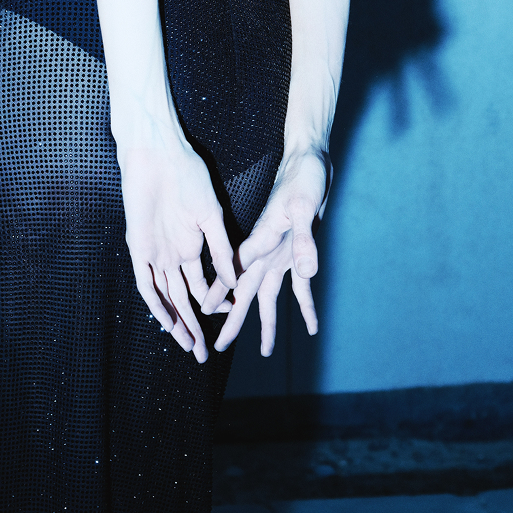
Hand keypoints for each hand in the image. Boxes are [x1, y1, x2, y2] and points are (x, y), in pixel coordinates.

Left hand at [119, 134, 238, 363]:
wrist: (160, 156)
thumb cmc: (188, 176)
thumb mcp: (212, 216)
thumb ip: (222, 249)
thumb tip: (235, 281)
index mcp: (191, 245)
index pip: (202, 286)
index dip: (214, 306)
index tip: (229, 322)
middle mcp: (172, 254)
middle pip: (182, 300)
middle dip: (193, 327)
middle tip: (203, 355)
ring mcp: (155, 253)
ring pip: (165, 297)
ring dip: (177, 323)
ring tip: (189, 347)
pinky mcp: (139, 248)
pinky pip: (146, 283)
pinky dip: (157, 304)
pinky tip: (168, 323)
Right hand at [212, 147, 329, 358]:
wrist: (310, 160)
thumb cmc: (305, 177)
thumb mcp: (305, 205)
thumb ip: (304, 239)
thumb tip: (308, 273)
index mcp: (261, 239)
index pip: (235, 271)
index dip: (218, 291)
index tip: (202, 312)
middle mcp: (265, 252)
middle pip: (246, 292)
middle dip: (233, 319)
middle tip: (219, 346)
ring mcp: (280, 255)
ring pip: (268, 297)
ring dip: (266, 323)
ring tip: (264, 351)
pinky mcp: (297, 254)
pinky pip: (300, 288)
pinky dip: (305, 307)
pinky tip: (310, 326)